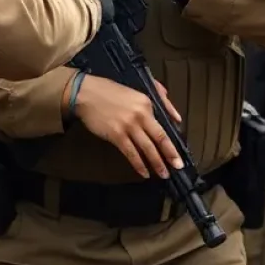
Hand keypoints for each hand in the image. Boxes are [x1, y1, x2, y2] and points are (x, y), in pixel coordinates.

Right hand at [67, 73, 183, 178]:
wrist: (86, 93)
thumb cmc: (110, 90)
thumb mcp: (137, 90)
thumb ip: (159, 99)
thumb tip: (176, 117)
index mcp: (147, 103)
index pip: (164, 124)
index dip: (172, 139)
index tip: (178, 150)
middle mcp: (141, 115)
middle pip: (160, 138)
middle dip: (171, 154)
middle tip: (178, 167)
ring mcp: (129, 126)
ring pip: (147, 148)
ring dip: (157, 163)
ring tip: (164, 174)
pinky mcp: (116, 135)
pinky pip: (131, 153)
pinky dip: (139, 164)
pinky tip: (144, 173)